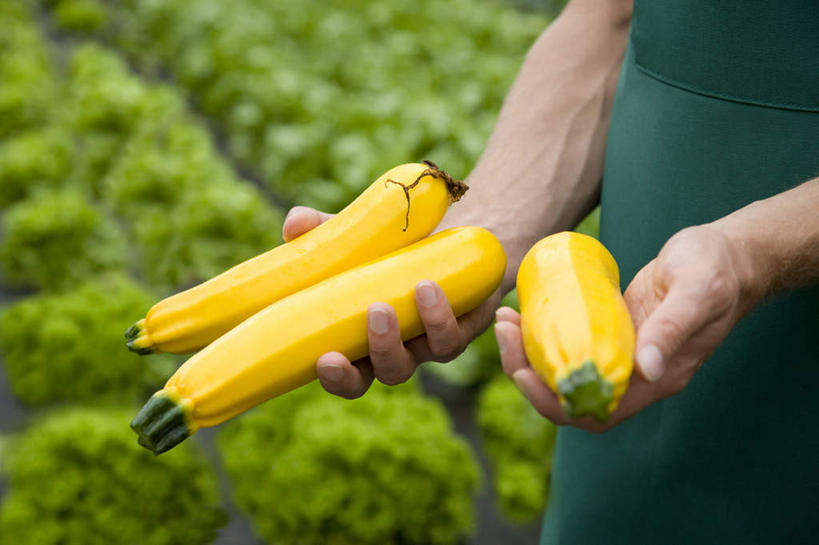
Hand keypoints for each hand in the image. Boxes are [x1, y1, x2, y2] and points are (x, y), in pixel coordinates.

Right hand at [283, 206, 501, 398]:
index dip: (337, 377)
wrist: (449, 235)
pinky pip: (452, 335)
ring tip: (395, 297)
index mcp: (363, 342)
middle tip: (372, 316)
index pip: (346, 376)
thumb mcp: (354, 236)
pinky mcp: (464, 328)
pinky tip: (426, 285)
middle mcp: (399, 350)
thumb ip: (322, 230)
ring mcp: (431, 342)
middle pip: (387, 373)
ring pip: (422, 357)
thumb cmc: (388, 246)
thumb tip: (294, 226)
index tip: (324, 359)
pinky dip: (438, 314)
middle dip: (377, 355)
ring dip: (402, 335)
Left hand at [494, 225, 761, 431]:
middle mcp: (635, 375)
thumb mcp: (697, 291)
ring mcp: (621, 353)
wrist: (726, 254)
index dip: (555, 402)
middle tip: (503, 333)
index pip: (597, 411)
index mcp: (658, 378)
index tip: (523, 372)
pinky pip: (570, 343)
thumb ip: (673, 328)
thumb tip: (646, 368)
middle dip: (529, 372)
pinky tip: (522, 311)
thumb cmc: (716, 270)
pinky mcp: (610, 331)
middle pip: (570, 394)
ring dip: (529, 352)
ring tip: (505, 320)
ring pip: (565, 369)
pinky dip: (542, 333)